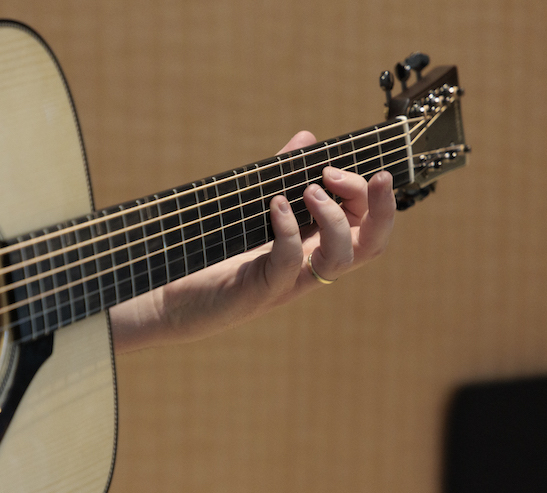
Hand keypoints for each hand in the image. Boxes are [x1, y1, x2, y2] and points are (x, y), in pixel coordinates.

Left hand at [110, 131, 395, 351]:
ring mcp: (285, 283)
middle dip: (379, 208)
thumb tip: (308, 139)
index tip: (337, 166)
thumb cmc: (210, 255)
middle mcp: (307, 267)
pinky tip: (275, 204)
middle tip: (356, 175)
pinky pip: (287, 265)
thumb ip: (280, 176)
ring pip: (339, 259)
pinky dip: (288, 231)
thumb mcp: (251, 210)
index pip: (367, 228)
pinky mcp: (257, 292)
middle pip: (370, 246)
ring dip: (336, 218)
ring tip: (310, 189)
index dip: (370, 196)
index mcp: (313, 248)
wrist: (167, 298)